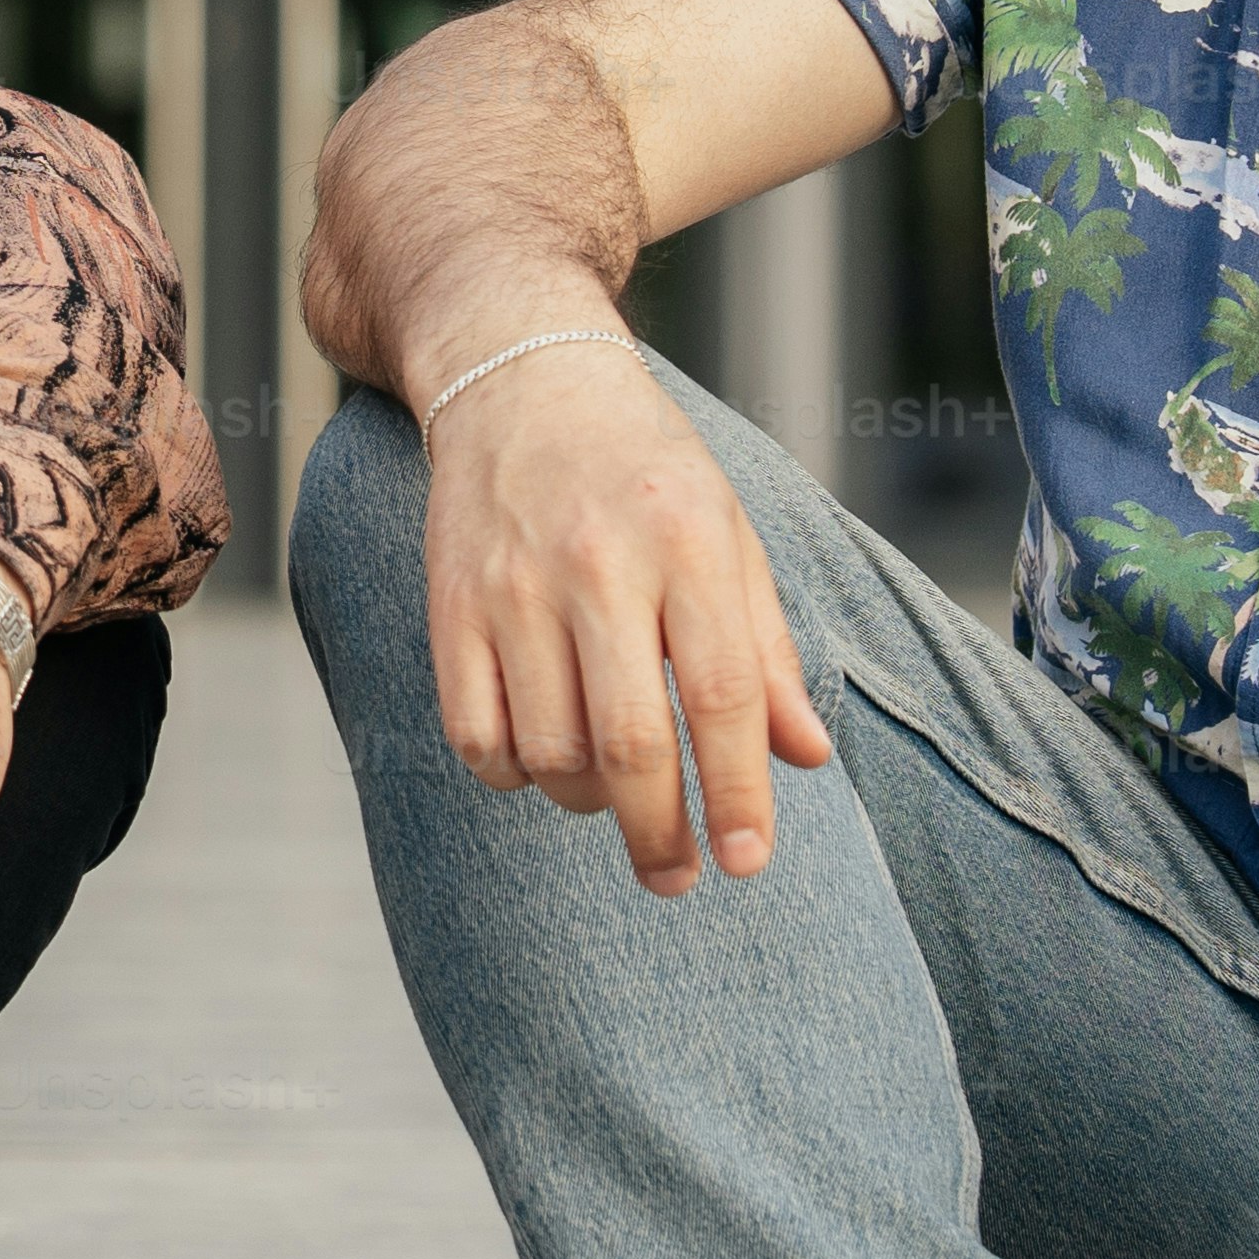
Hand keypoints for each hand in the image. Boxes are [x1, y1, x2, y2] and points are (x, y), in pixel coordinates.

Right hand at [411, 331, 832, 895]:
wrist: (521, 380)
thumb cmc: (646, 469)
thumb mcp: (730, 535)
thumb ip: (769, 650)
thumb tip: (808, 757)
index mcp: (689, 542)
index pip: (724, 696)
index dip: (740, 793)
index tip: (748, 860)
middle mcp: (599, 564)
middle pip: (632, 743)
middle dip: (662, 835)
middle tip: (679, 877)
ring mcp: (514, 587)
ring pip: (550, 752)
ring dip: (588, 803)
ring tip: (614, 796)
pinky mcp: (450, 605)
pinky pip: (476, 735)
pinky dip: (513, 776)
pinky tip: (542, 765)